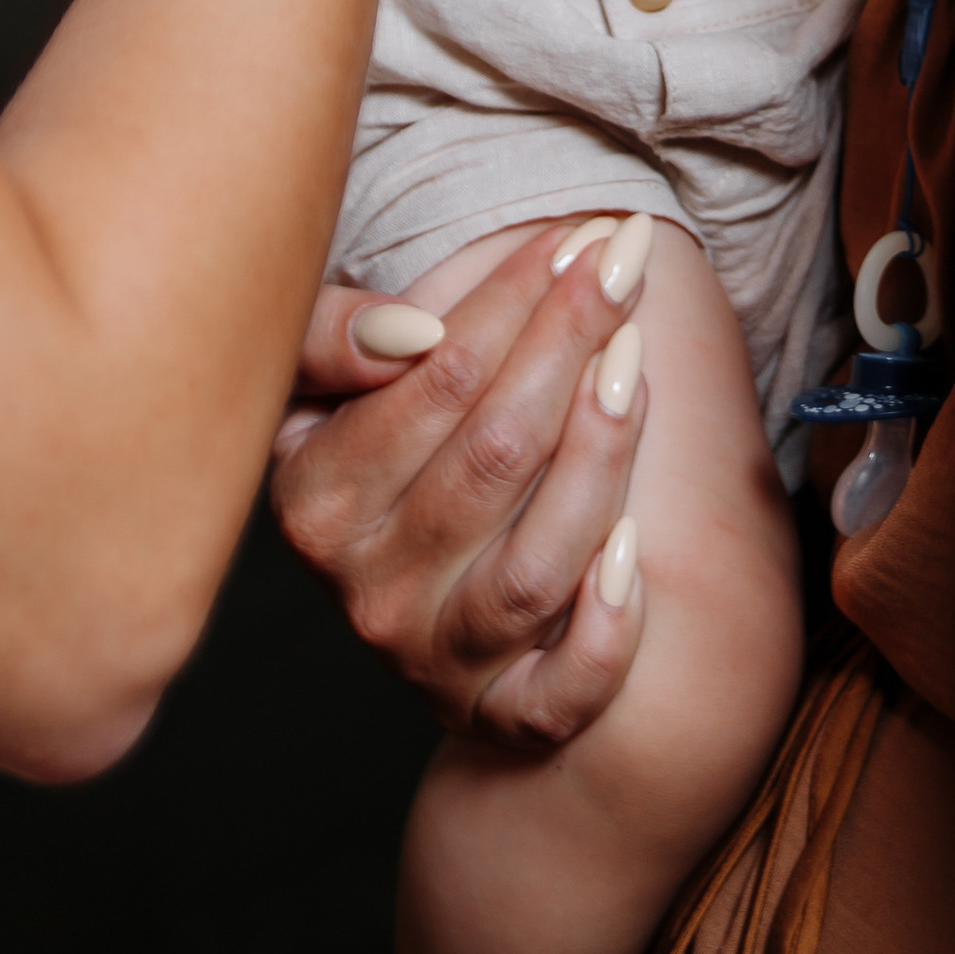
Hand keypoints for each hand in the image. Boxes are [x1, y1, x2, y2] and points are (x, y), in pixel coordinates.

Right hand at [272, 225, 651, 743]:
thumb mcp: (319, 387)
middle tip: (628, 261)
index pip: (435, 378)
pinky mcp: (500, 718)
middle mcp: (366, 592)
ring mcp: (433, 661)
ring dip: (602, 455)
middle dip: (571, 340)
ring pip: (536, 564)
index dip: (514, 297)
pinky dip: (605, 627)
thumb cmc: (377, 454)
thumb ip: (333, 338)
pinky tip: (636, 547)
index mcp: (315, 501)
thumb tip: (409, 332)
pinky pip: (562, 692)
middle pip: (495, 455)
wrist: (405, 605)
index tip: (576, 235)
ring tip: (638, 363)